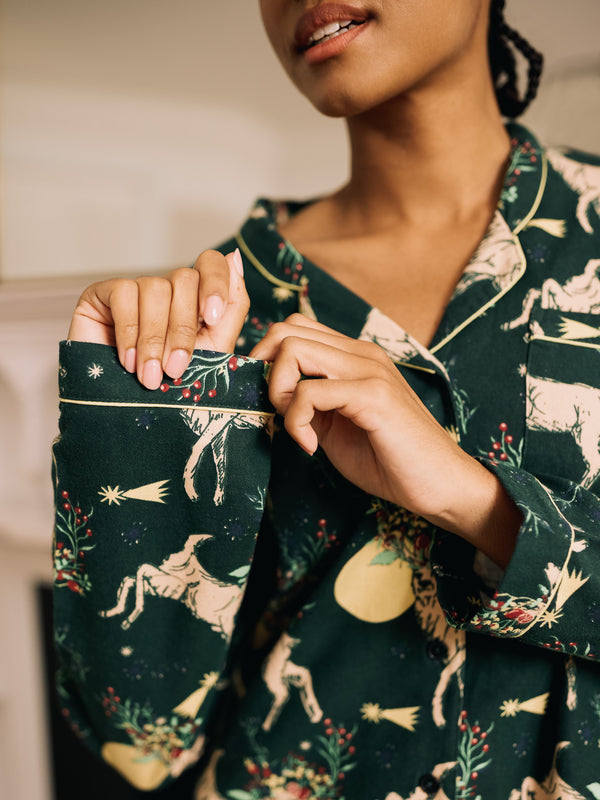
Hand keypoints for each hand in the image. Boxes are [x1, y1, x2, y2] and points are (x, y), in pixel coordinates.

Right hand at [68, 249, 248, 388]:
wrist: (124, 413)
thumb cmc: (169, 386)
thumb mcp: (213, 350)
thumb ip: (232, 307)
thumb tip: (236, 259)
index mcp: (195, 298)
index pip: (211, 263)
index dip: (215, 283)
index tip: (213, 318)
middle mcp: (166, 288)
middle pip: (185, 279)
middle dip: (183, 329)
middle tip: (175, 369)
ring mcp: (135, 288)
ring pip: (155, 288)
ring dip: (154, 338)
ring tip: (150, 375)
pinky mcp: (103, 293)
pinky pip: (123, 294)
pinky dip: (129, 332)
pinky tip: (128, 360)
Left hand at [250, 314, 521, 566]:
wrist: (441, 484)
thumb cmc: (390, 459)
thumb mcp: (336, 425)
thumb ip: (308, 403)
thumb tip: (268, 394)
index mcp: (354, 356)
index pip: (295, 328)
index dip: (268, 361)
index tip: (272, 402)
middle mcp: (362, 353)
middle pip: (286, 329)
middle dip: (265, 371)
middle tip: (277, 412)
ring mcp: (369, 369)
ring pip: (293, 349)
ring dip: (278, 392)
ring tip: (298, 427)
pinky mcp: (374, 395)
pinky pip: (309, 392)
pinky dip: (296, 422)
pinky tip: (311, 446)